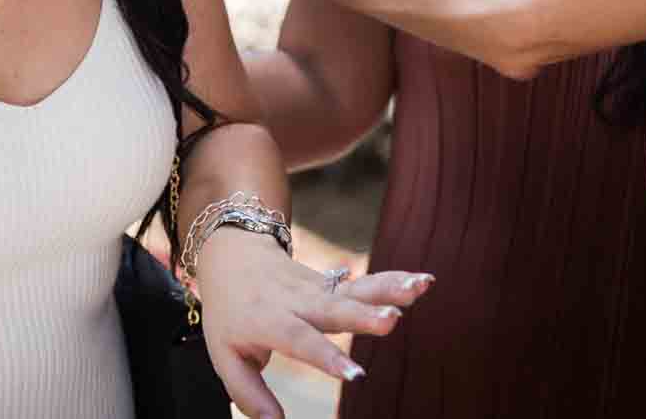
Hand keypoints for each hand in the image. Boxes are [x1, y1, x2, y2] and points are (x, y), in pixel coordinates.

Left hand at [193, 229, 433, 418]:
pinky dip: (393, 282)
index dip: (325, 356)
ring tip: (419, 288)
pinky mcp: (333, 284)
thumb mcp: (223, 354)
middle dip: (363, 316)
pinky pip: (365, 285)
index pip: (298, 339)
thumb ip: (248, 392)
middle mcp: (296, 302)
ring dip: (388, 289)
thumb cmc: (229, 312)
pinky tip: (422, 283)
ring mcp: (317, 289)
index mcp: (267, 319)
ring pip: (354, 290)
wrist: (232, 254)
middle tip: (391, 323)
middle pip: (332, 308)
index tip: (354, 375)